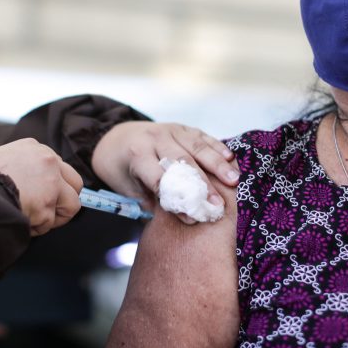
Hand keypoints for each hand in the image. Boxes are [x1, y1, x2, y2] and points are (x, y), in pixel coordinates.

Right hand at [0, 138, 82, 236]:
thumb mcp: (4, 159)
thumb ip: (25, 168)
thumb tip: (36, 185)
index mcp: (35, 148)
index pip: (60, 167)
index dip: (56, 185)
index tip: (48, 195)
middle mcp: (48, 161)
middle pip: (75, 184)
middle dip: (64, 200)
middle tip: (47, 210)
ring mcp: (50, 183)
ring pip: (71, 206)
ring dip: (53, 217)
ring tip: (31, 218)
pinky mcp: (46, 205)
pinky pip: (50, 223)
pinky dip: (36, 228)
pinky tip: (19, 220)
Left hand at [91, 122, 238, 223]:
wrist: (114, 139)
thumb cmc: (122, 170)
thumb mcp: (129, 189)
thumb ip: (153, 201)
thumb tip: (180, 219)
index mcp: (137, 155)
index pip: (160, 179)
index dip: (176, 200)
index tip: (192, 218)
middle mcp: (155, 139)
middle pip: (182, 162)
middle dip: (202, 184)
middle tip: (218, 204)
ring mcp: (170, 130)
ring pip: (196, 146)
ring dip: (217, 164)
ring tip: (234, 180)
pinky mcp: (182, 128)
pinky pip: (202, 136)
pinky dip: (217, 147)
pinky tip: (231, 159)